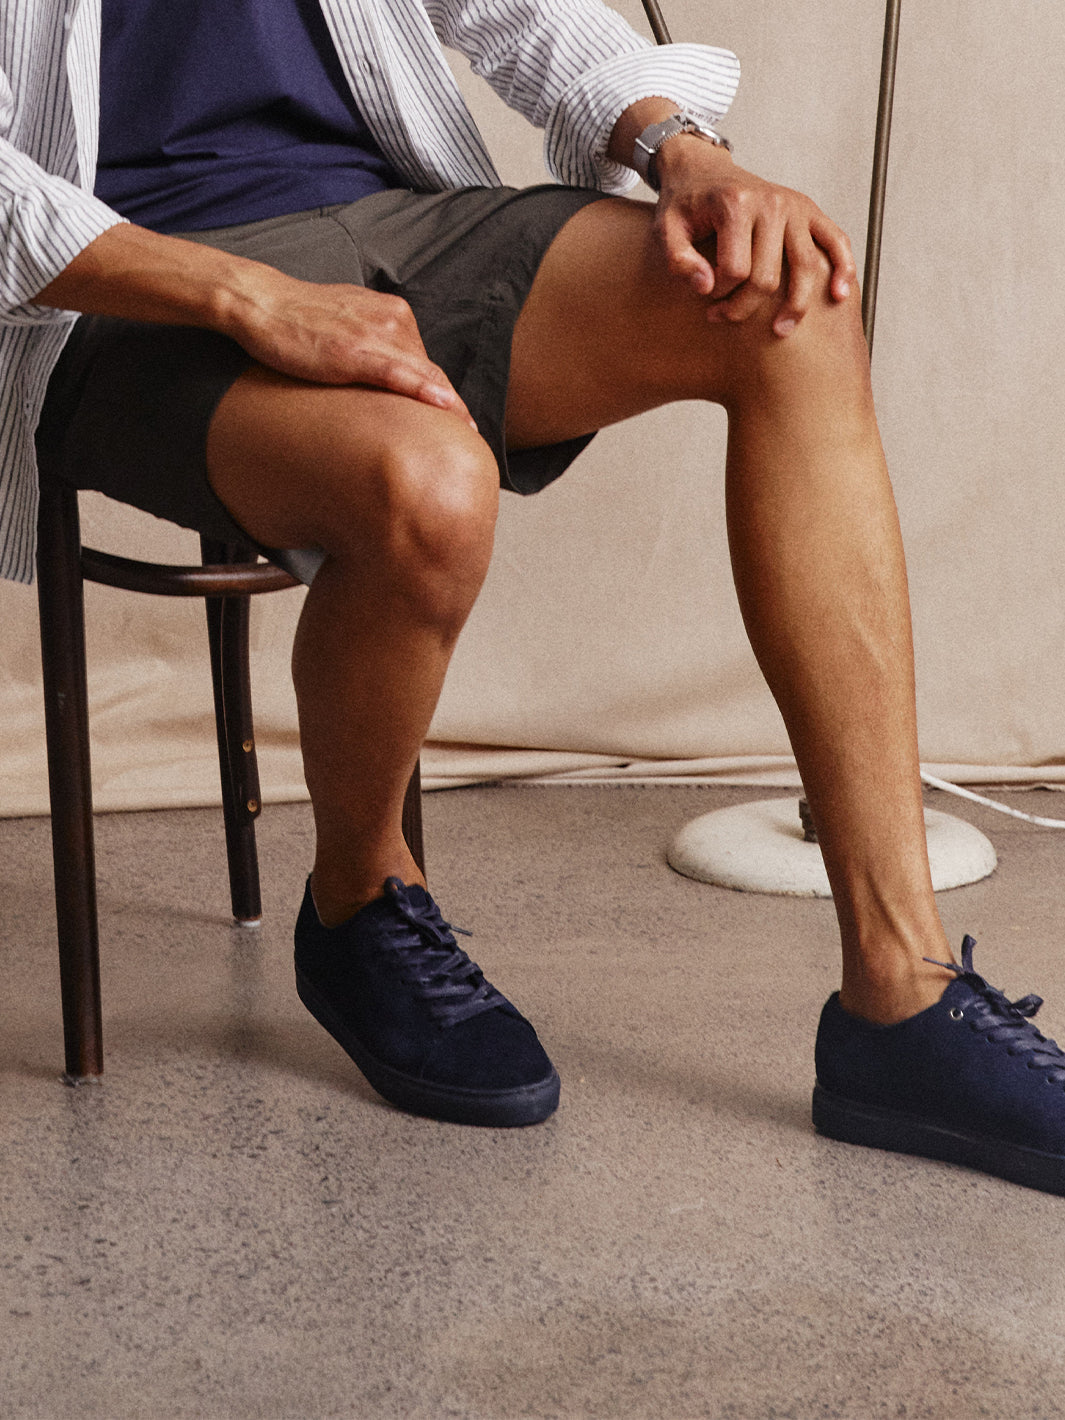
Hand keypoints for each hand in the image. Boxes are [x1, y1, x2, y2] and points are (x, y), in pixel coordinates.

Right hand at [224, 264, 476, 426]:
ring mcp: (375, 335)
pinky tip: (446, 408)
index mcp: (393, 315)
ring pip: (423, 375)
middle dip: (453, 406)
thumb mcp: (347, 326)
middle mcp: (393, 321)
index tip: (461, 420)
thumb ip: (372, 346)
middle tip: (473, 437)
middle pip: (431, 371)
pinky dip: (424, 391)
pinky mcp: (355, 351)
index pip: (425, 361)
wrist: (260, 303)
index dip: (444, 393)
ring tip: (466, 438)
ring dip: (447, 407)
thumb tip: (382, 376)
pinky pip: (398, 374)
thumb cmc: (298, 319)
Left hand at [653, 135, 855, 336]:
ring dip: (795, 307)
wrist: (704, 170)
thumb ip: (678, 260)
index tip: (704, 299)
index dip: (719, 295)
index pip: (735, 271)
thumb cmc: (684, 205)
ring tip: (780, 332)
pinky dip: (843, 268)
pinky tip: (838, 297)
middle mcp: (771, 202)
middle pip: (768, 277)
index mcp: (736, 205)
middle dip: (744, 306)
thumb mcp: (666, 229)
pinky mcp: (810, 211)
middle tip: (723, 316)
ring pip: (805, 268)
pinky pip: (836, 241)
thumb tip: (706, 287)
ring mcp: (795, 206)